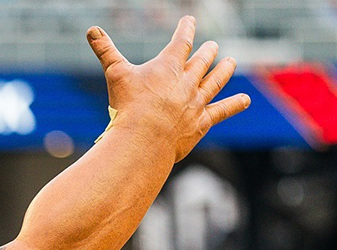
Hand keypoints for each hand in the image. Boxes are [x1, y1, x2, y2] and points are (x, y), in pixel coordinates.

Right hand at [87, 15, 249, 161]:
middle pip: (204, 60)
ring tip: (230, 62)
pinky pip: (222, 110)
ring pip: (216, 80)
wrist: (143, 141)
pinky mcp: (201, 122)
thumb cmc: (127, 107)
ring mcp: (197, 101)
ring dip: (224, 69)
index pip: (183, 40)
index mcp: (169, 66)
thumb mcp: (115, 75)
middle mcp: (188, 80)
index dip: (187, 28)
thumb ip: (106, 51)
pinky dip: (235, 105)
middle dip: (208, 52)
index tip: (190, 21)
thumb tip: (91, 30)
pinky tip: (245, 101)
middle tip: (211, 47)